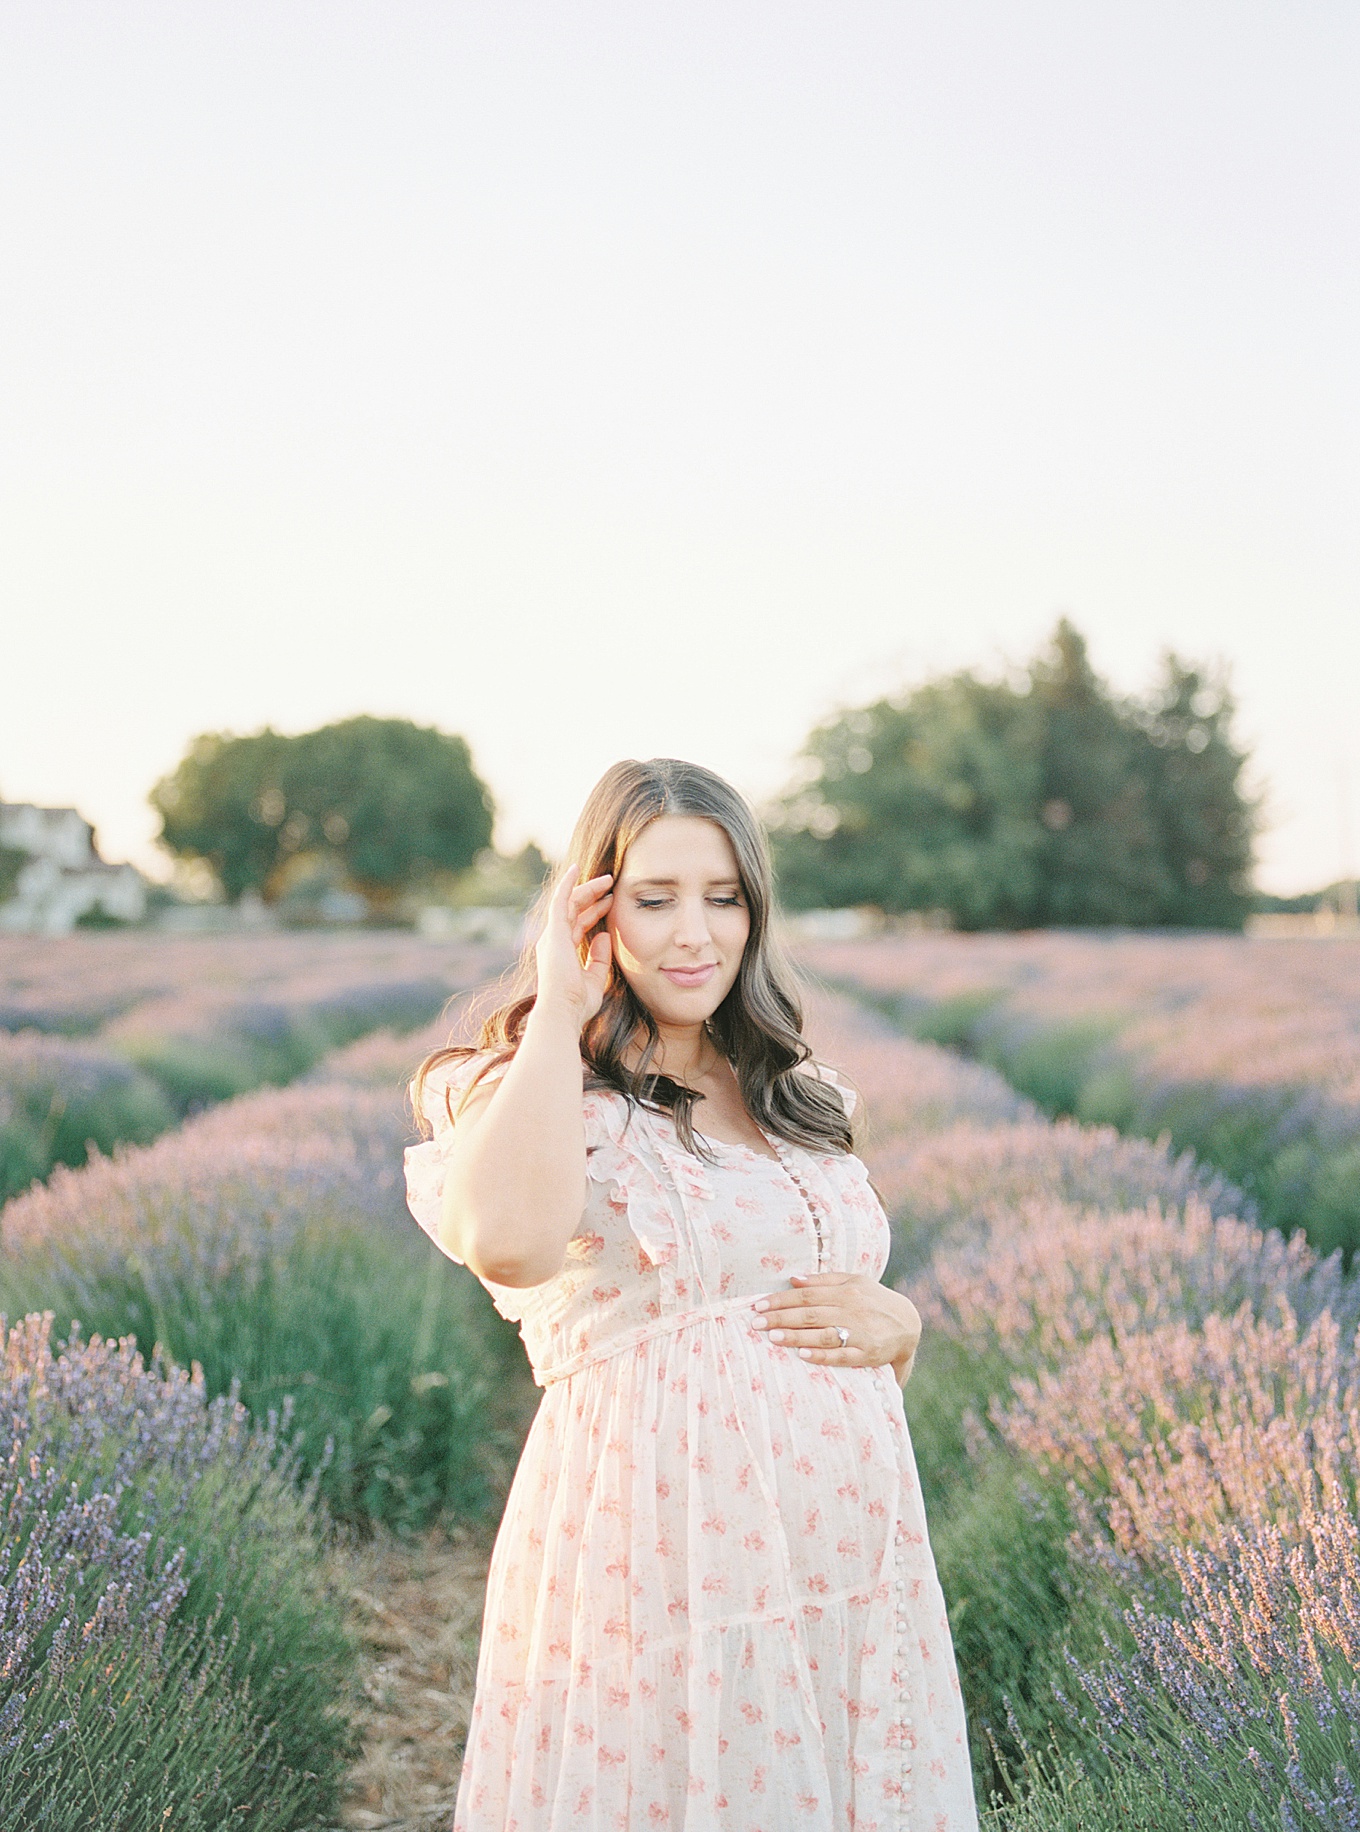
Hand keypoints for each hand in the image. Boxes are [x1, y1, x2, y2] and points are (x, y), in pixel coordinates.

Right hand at [533, 864, 614, 1026]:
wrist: (563, 1012)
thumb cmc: (577, 1004)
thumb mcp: (594, 978)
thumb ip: (599, 958)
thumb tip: (604, 936)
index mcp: (562, 952)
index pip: (578, 924)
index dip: (595, 911)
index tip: (611, 901)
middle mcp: (553, 940)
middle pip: (575, 910)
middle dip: (593, 895)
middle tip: (612, 883)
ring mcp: (552, 935)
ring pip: (571, 902)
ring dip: (589, 888)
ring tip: (608, 878)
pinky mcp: (553, 931)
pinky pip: (560, 901)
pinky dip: (567, 884)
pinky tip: (576, 870)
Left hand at [752, 1271, 920, 1384]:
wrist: (908, 1324)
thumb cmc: (874, 1300)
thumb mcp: (854, 1282)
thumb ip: (824, 1280)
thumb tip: (793, 1278)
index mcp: (846, 1291)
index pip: (807, 1294)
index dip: (781, 1299)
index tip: (758, 1305)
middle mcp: (851, 1310)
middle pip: (810, 1313)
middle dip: (781, 1318)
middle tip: (756, 1322)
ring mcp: (860, 1333)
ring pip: (823, 1334)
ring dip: (796, 1336)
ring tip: (773, 1337)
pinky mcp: (867, 1354)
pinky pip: (842, 1355)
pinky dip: (822, 1355)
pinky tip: (803, 1355)